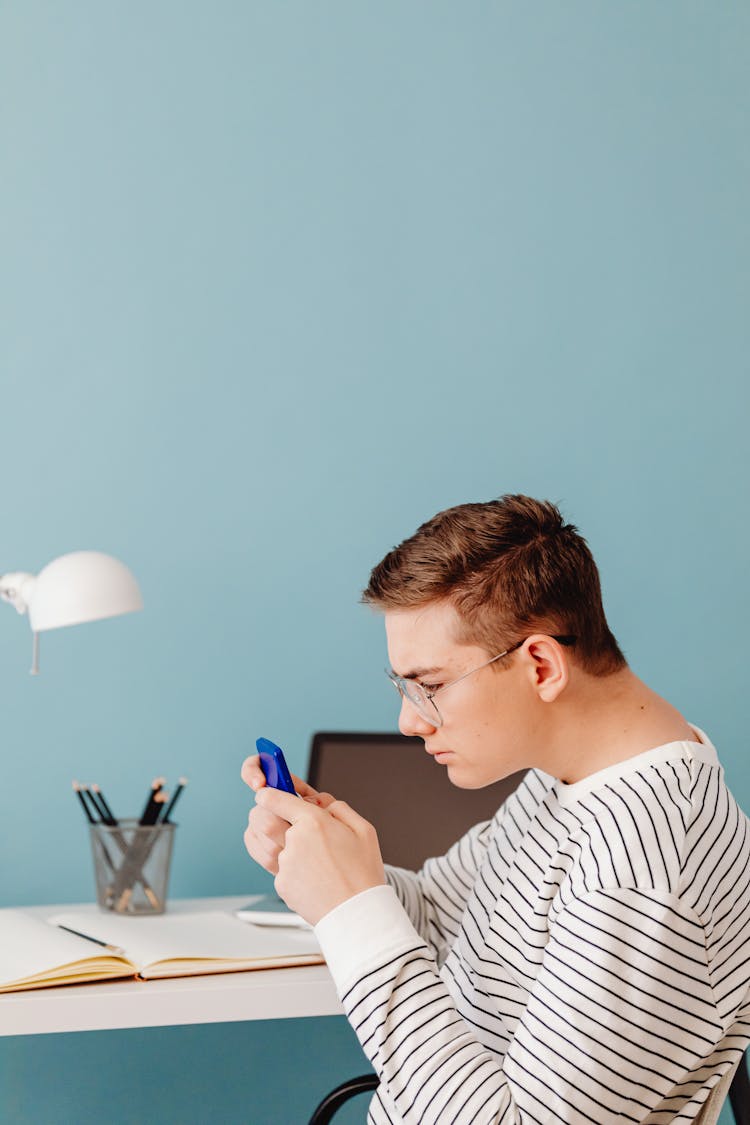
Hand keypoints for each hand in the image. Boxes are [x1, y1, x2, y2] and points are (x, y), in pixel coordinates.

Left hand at [253, 787, 385, 925]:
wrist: (357, 914)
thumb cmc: (363, 874)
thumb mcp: (363, 830)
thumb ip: (339, 809)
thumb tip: (321, 802)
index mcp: (315, 822)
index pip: (278, 799)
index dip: (268, 793)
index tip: (264, 794)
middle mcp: (295, 841)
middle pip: (264, 821)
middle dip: (265, 817)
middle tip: (279, 821)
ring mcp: (286, 864)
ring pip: (272, 846)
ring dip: (281, 845)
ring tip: (309, 858)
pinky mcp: (282, 884)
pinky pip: (280, 868)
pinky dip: (291, 869)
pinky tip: (311, 876)